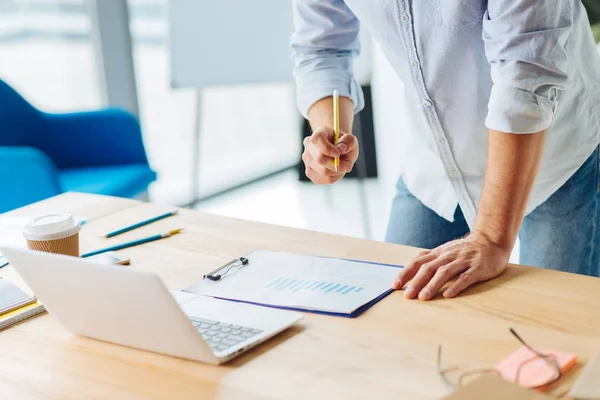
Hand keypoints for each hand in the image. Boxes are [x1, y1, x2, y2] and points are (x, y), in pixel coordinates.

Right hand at [302, 126, 358, 183]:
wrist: (338, 151)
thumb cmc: (344, 144)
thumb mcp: (351, 140)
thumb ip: (348, 142)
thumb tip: (340, 149)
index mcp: (318, 133)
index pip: (316, 140)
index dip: (326, 148)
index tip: (338, 153)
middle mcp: (309, 146)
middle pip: (319, 159)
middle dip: (336, 165)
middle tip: (348, 165)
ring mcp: (307, 160)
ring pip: (322, 171)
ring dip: (337, 172)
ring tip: (343, 166)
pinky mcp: (309, 172)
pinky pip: (323, 179)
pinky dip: (334, 177)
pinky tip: (337, 171)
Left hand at [391, 231, 510, 299]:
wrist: (490, 241)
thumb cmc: (464, 250)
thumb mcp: (445, 251)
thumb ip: (429, 258)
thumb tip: (409, 268)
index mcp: (438, 253)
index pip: (417, 262)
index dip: (405, 273)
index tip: (395, 285)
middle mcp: (448, 256)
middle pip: (428, 268)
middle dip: (416, 282)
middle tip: (407, 296)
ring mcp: (462, 261)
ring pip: (445, 272)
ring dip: (432, 285)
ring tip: (424, 297)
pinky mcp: (477, 268)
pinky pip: (465, 277)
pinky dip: (456, 286)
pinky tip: (448, 295)